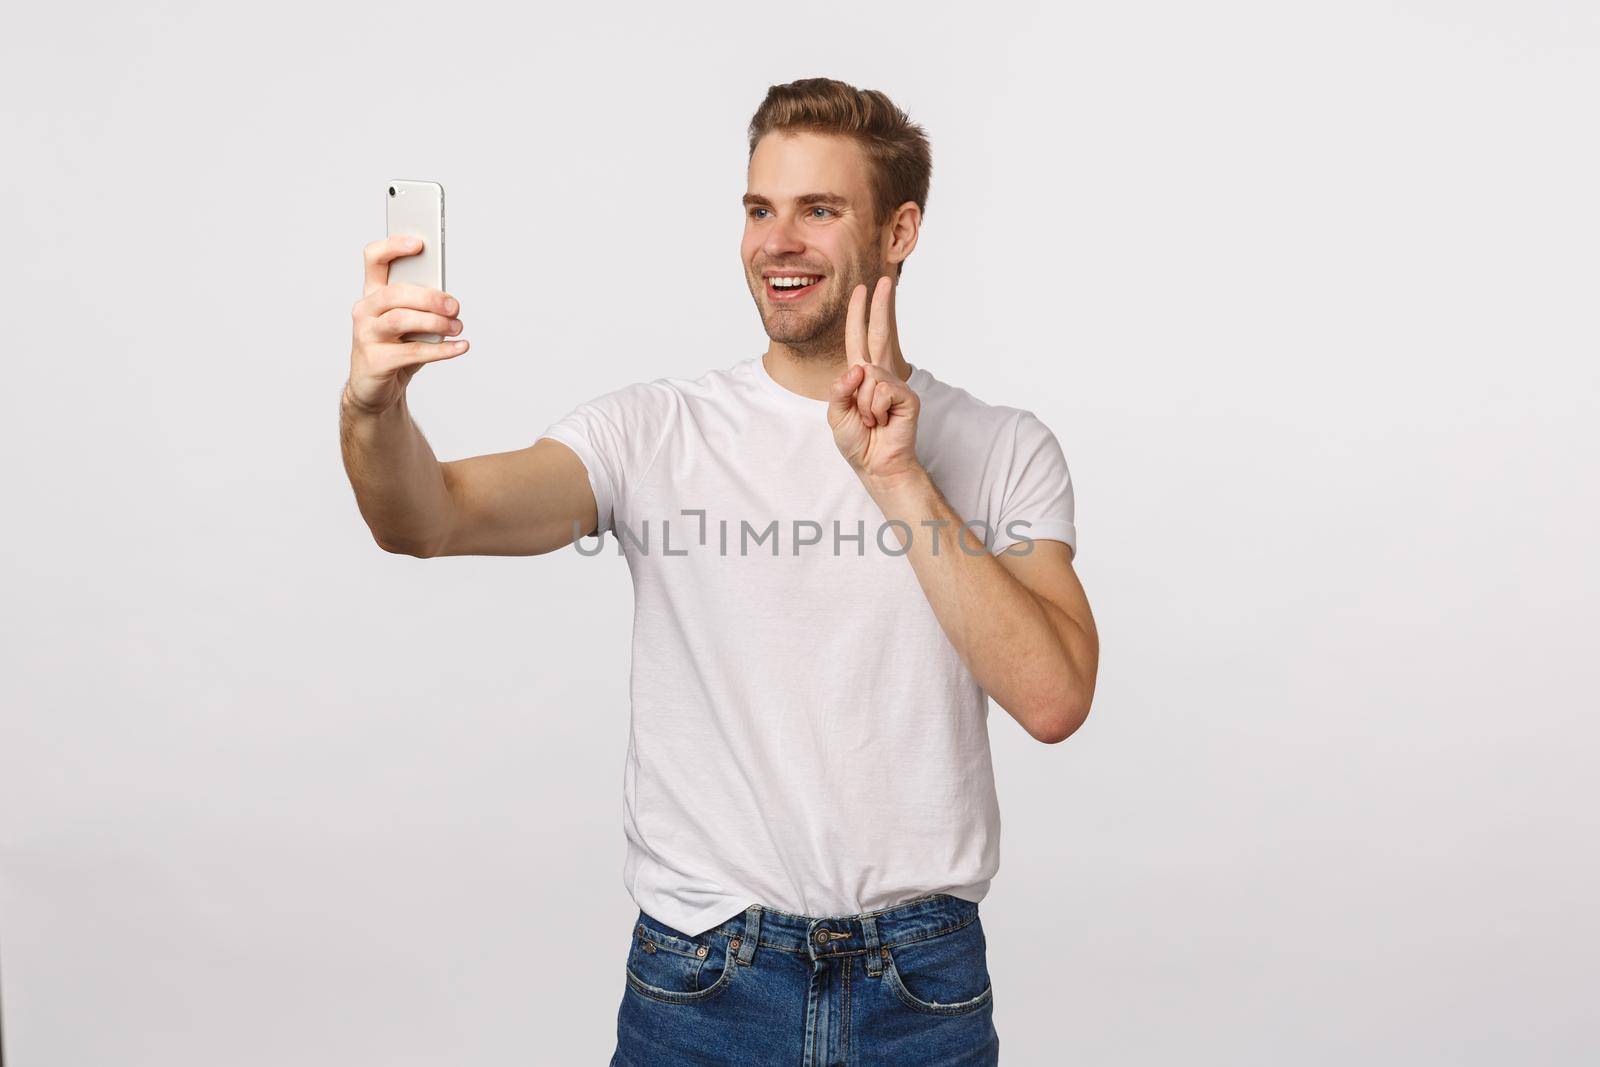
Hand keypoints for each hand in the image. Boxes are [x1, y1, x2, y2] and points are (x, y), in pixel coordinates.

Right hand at [345, 235, 467, 414]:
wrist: (376, 390)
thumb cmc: (396, 349)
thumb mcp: (409, 325)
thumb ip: (421, 307)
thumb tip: (448, 300)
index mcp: (373, 294)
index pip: (374, 259)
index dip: (393, 246)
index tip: (420, 243)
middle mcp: (365, 310)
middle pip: (395, 293)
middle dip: (430, 297)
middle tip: (455, 306)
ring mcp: (365, 335)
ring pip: (400, 320)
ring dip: (435, 322)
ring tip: (458, 326)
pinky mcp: (375, 361)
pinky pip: (412, 352)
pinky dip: (441, 350)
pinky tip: (460, 346)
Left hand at [827, 276, 921, 485]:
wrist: (876, 465)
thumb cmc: (857, 441)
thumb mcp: (836, 413)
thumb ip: (841, 388)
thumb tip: (860, 367)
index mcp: (861, 376)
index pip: (859, 338)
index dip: (859, 314)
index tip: (862, 290)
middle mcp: (879, 375)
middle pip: (881, 333)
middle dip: (880, 306)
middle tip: (883, 279)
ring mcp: (895, 384)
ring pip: (868, 376)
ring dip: (863, 405)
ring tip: (872, 421)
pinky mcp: (907, 396)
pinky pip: (881, 390)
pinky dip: (875, 409)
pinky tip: (884, 422)